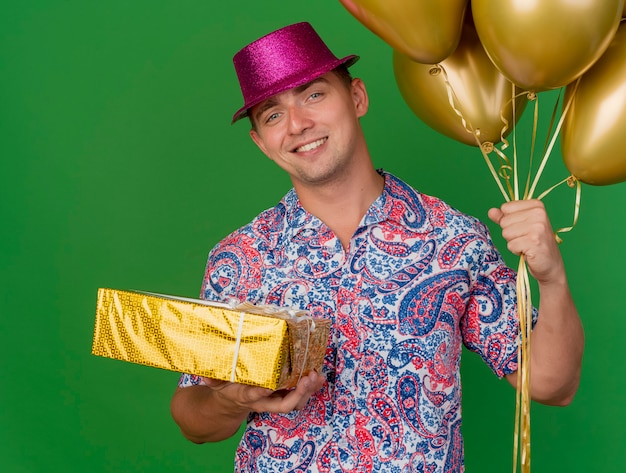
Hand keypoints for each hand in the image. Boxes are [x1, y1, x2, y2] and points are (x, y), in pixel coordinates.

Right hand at [200, 370, 324, 413]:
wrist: (231, 404)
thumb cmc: (227, 389)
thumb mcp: (217, 384)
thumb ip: (212, 380)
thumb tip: (203, 375)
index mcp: (246, 397)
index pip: (253, 396)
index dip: (261, 392)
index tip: (268, 386)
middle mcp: (263, 402)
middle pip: (283, 404)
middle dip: (297, 394)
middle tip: (306, 379)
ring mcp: (275, 400)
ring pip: (295, 401)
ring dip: (308, 390)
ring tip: (317, 376)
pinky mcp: (283, 395)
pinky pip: (300, 395)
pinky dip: (311, 387)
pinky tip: (319, 376)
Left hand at [487, 199, 564, 284]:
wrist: (550, 263)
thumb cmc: (534, 243)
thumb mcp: (520, 225)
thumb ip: (504, 217)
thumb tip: (491, 211)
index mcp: (536, 206)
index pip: (506, 208)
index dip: (509, 220)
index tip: (523, 227)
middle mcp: (539, 214)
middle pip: (504, 221)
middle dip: (510, 233)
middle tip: (525, 238)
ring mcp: (537, 227)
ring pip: (506, 233)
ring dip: (513, 242)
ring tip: (526, 244)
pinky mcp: (534, 241)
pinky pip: (511, 245)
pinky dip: (516, 250)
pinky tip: (528, 251)